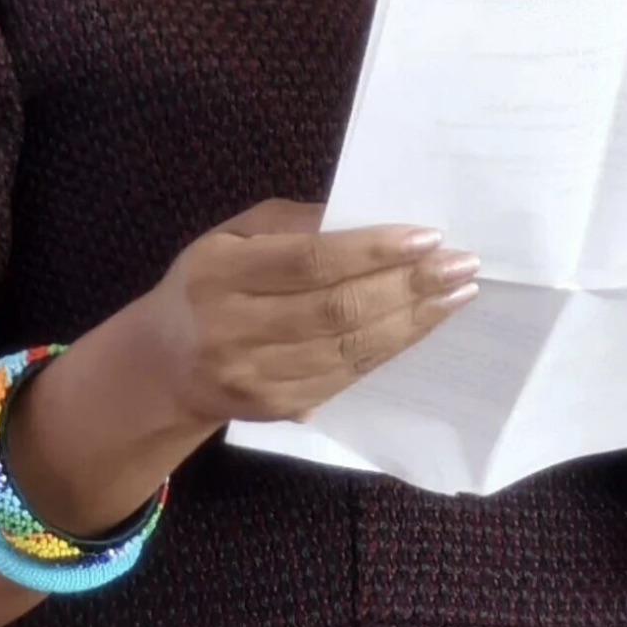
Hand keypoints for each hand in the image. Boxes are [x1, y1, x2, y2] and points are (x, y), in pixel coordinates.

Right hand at [133, 200, 480, 428]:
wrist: (165, 365)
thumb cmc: (210, 283)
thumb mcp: (233, 235)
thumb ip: (294, 222)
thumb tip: (368, 217)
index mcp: (218, 272)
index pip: (307, 261)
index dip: (371, 250)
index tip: (428, 236)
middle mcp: (232, 328)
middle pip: (336, 310)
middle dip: (408, 285)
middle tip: (462, 265)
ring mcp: (255, 376)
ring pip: (349, 349)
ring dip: (412, 321)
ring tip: (456, 294)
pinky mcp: (277, 408)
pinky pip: (347, 377)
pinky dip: (391, 349)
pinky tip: (422, 326)